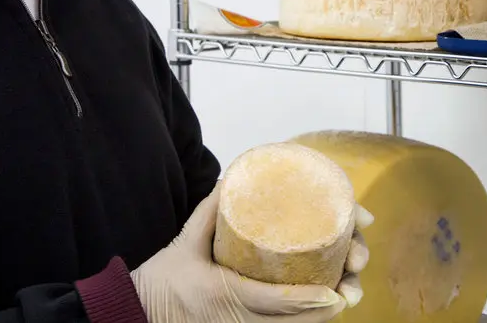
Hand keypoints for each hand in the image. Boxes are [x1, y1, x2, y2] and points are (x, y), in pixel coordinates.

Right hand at [131, 185, 372, 321]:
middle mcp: (236, 322)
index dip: (309, 299)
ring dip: (318, 318)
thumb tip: (234, 179)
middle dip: (326, 309)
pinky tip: (319, 308)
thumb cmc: (162, 279)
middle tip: (349, 289)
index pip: (275, 301)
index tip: (335, 291)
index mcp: (225, 294)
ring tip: (343, 297)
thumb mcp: (185, 242)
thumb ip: (211, 211)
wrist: (137, 314)